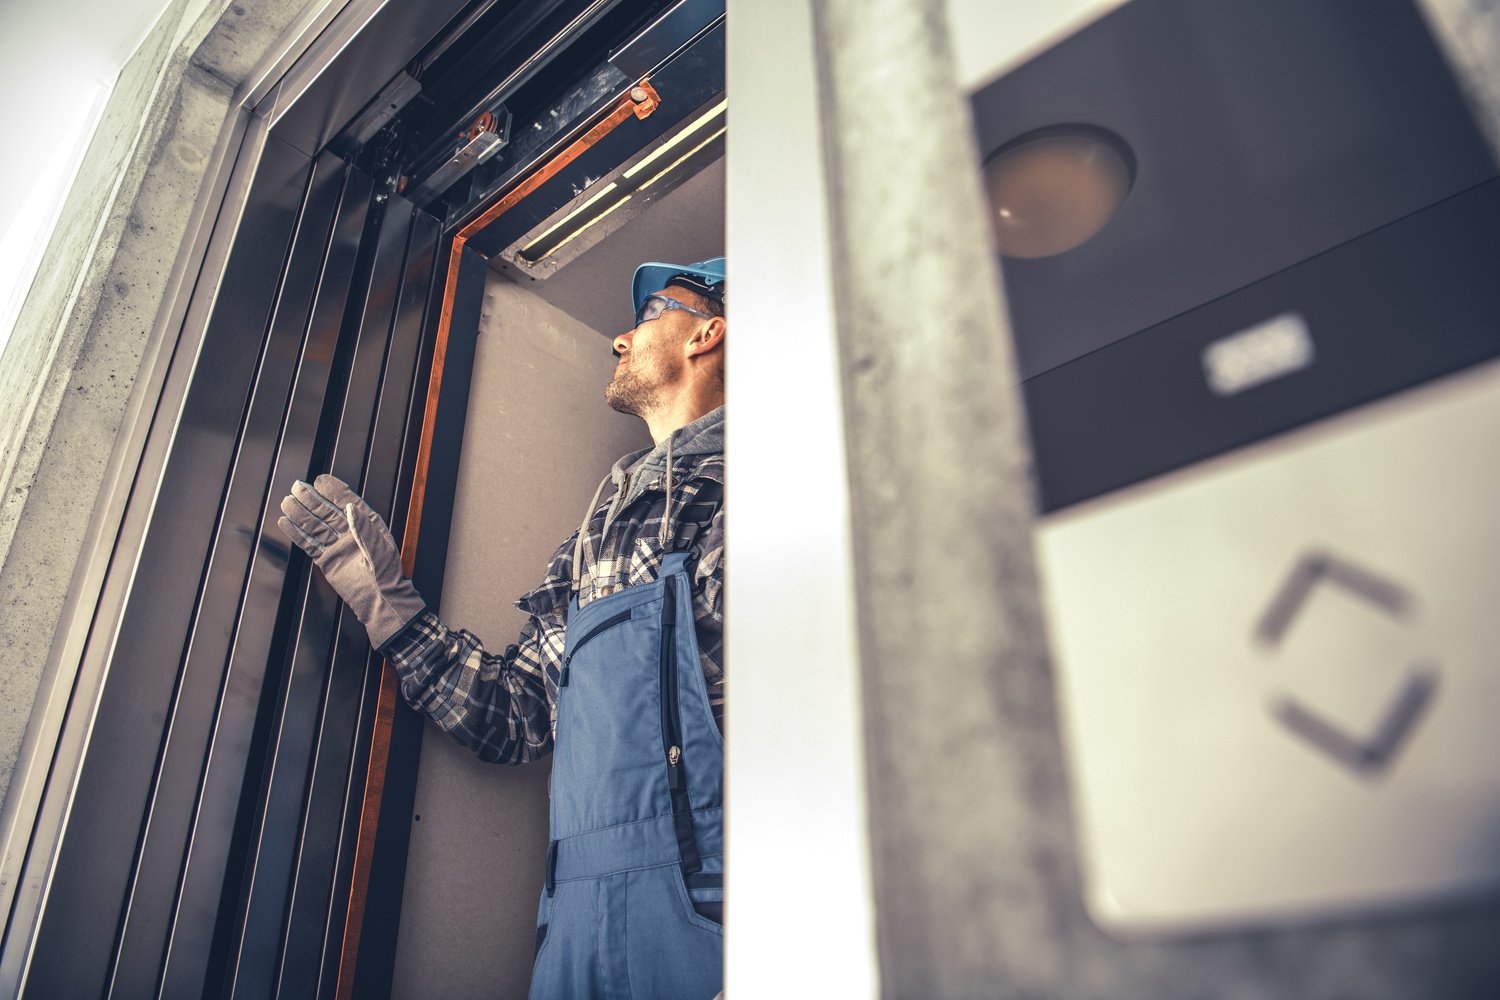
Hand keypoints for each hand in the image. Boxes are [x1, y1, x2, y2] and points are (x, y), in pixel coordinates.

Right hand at [277, 474, 425, 647]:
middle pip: (327, 512)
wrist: (380, 601)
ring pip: (315, 526)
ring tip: (286, 501)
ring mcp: (337, 545)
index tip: (320, 480)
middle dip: (312, 499)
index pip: (349, 502)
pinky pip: (309, 544)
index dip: (334, 491)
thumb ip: (364, 529)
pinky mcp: (327, 559)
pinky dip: (297, 534)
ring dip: (300, 514)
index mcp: (368, 525)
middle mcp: (351, 532)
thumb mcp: (380, 550)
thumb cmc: (387, 575)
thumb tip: (350, 507)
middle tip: (297, 486)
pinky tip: (285, 522)